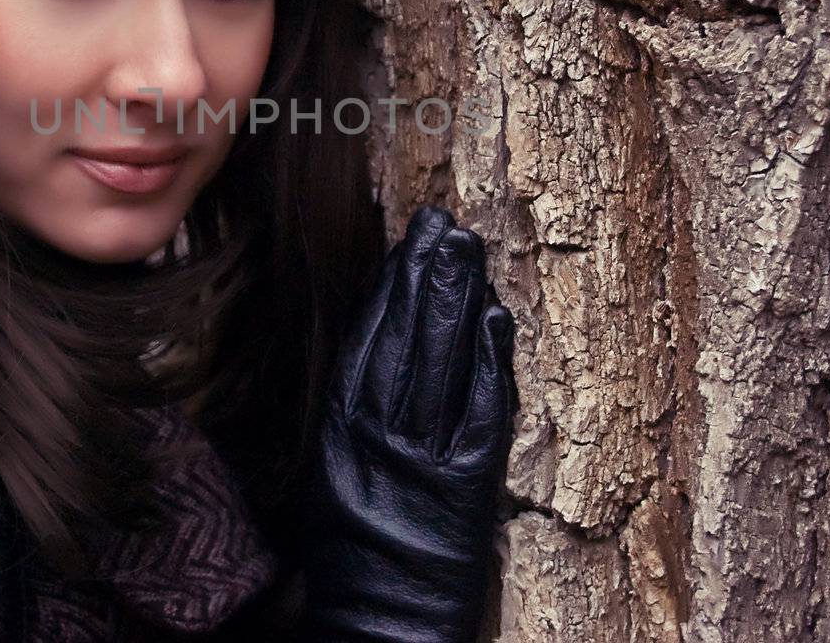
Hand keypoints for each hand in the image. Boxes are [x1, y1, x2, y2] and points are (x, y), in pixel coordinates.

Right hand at [301, 205, 516, 642]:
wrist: (381, 623)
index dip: (388, 291)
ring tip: (466, 251)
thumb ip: (354, 419)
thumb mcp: (334, 479)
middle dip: (424, 278)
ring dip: (455, 303)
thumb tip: (377, 351)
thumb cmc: (354, 557)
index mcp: (339, 437)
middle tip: (443, 226)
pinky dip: (489, 362)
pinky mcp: (467, 486)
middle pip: (405, 343)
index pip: (367, 345)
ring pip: (440, 365)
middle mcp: (378, 440)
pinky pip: (480, 413)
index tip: (405, 246)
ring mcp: (423, 460)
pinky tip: (495, 319)